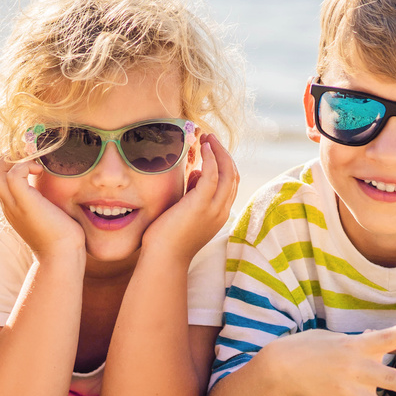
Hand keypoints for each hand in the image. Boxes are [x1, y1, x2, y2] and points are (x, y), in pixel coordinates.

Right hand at [0, 156, 83, 260]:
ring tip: (36, 162)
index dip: (12, 162)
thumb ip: (45, 199)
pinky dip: (26, 165)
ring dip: (16, 158)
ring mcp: (13, 204)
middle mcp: (8, 204)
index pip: (0, 176)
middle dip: (11, 156)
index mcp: (12, 206)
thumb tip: (55, 184)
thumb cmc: (62, 236)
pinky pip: (14, 174)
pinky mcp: (24, 203)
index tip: (33, 160)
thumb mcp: (49, 212)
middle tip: (33, 156)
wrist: (62, 256)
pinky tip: (41, 171)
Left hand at [142, 134, 237, 261]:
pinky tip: (204, 146)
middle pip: (233, 175)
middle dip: (224, 153)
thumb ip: (193, 193)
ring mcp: (213, 209)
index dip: (224, 163)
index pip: (230, 183)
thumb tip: (196, 172)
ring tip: (208, 137)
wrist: (163, 258)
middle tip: (211, 137)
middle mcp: (221, 211)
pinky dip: (211, 158)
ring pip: (227, 172)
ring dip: (219, 151)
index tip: (212, 148)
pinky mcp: (201, 205)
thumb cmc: (167, 238)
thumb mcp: (185, 211)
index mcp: (218, 214)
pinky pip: (213, 175)